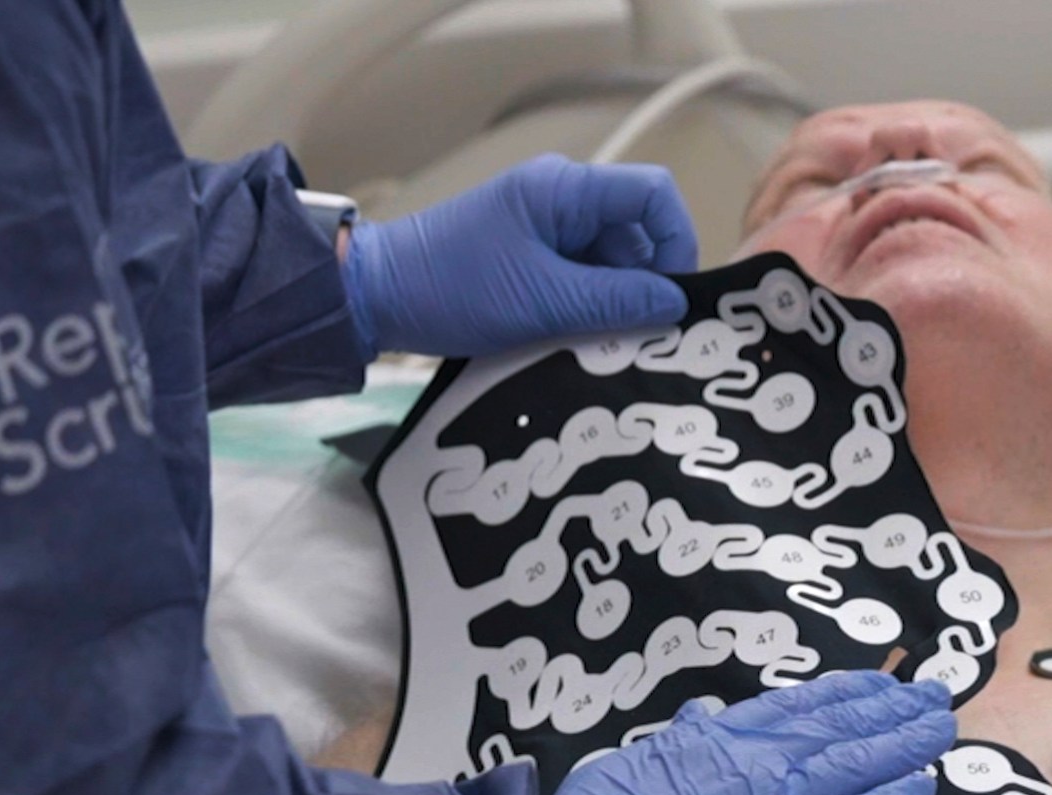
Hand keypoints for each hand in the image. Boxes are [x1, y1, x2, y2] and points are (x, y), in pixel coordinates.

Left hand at [343, 154, 699, 358]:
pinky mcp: (533, 260)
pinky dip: (593, 311)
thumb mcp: (542, 300)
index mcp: (564, 190)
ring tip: (610, 346)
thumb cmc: (451, 287)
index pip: (654, 194)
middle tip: (645, 336)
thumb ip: (615, 300)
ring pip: (614, 263)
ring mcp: (547, 230)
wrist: (374, 298)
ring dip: (619, 304)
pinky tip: (585, 343)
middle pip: (638, 234)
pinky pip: (585, 280)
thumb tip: (677, 304)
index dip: (677, 241)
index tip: (674, 296)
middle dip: (648, 284)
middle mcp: (562, 200)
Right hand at [549, 672, 953, 794]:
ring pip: (859, 762)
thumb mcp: (630, 767)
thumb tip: (700, 716)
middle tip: (932, 695)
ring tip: (942, 727)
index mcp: (713, 738)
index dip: (844, 692)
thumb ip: (676, 744)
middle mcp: (754, 760)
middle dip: (891, 707)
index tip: (877, 682)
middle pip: (838, 724)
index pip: (794, 706)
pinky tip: (923, 784)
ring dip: (907, 742)